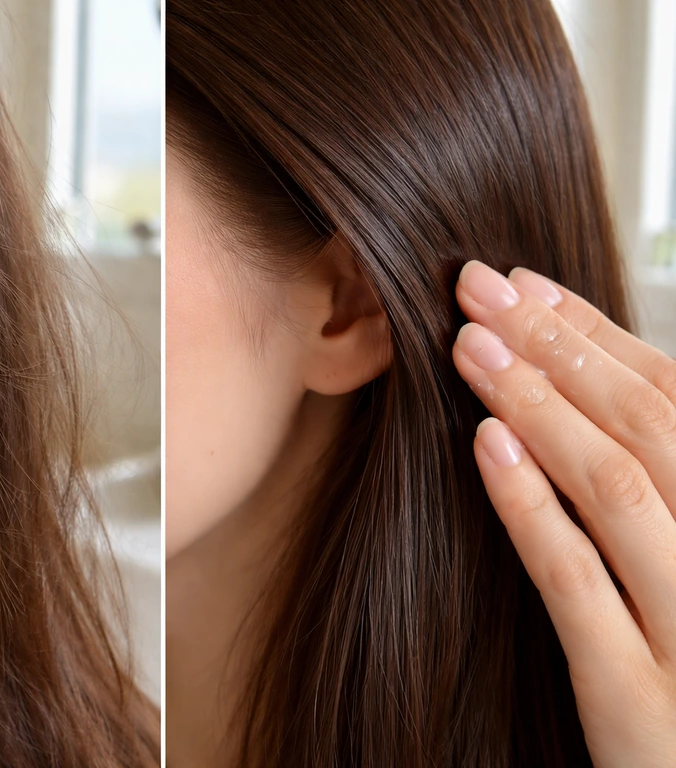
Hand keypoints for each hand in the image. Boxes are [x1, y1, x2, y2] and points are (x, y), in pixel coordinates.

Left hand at [453, 260, 675, 767]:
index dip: (597, 335)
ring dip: (535, 404)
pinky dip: (530, 504)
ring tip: (469, 347)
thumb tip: (586, 385)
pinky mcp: (640, 696)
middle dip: (555, 346)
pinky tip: (484, 444)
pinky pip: (577, 582)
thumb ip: (660, 483)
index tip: (528, 288)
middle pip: (645, 424)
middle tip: (478, 290)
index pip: (675, 399)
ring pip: (615, 486)